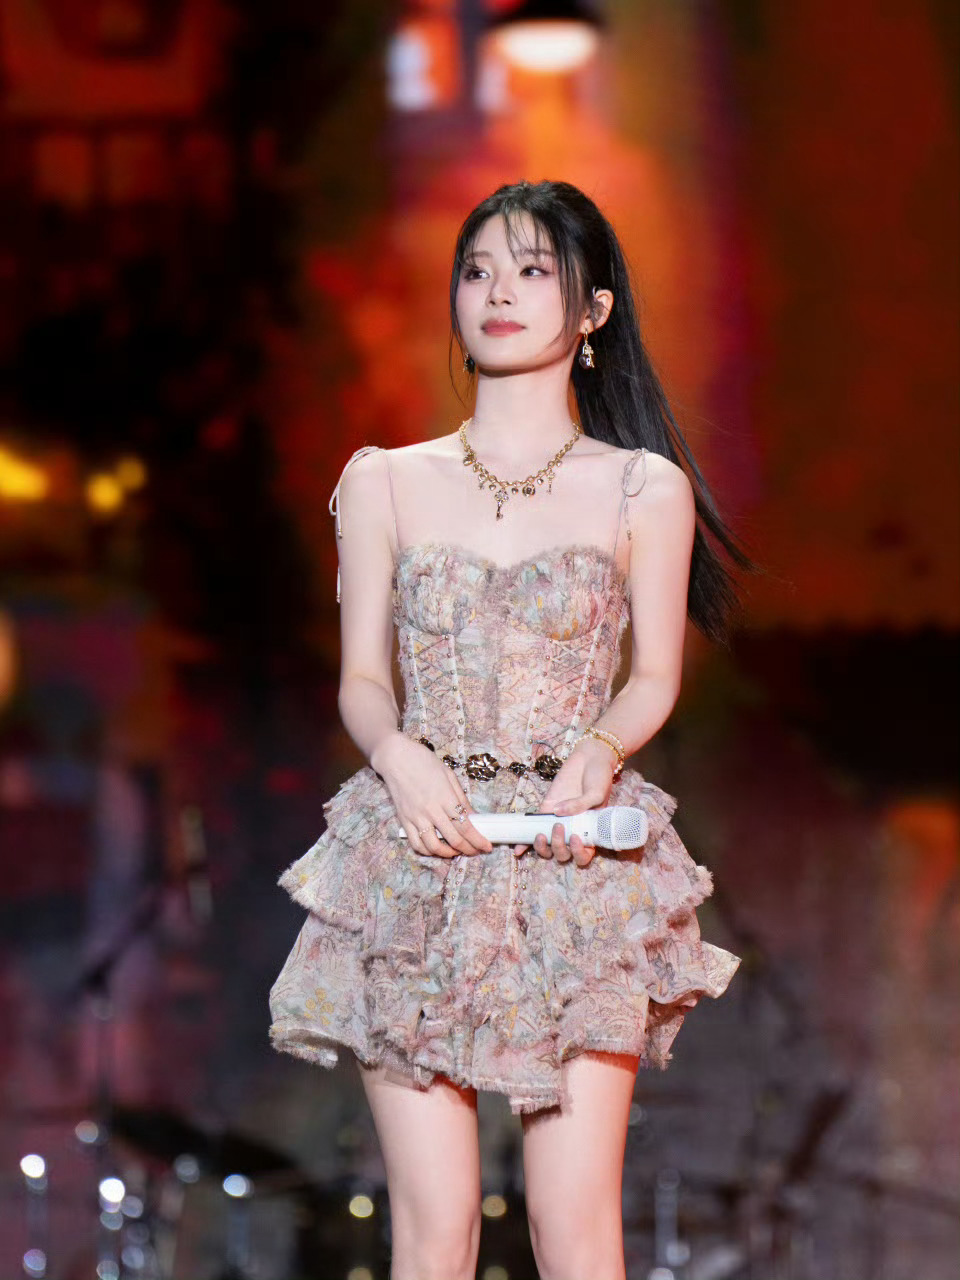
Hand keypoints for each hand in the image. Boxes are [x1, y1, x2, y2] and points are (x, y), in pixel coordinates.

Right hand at [371, 733, 493, 858]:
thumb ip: (461, 798)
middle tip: (475, 850)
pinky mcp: (404, 820)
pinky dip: (427, 851)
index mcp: (445, 797)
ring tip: (456, 852)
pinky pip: (416, 843)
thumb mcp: (449, 775)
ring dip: (448, 854)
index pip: (465, 826)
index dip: (478, 840)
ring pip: (434, 846)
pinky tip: (435, 849)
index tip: (486, 846)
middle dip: (468, 849)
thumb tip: (473, 816)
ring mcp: (416, 817)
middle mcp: (431, 810)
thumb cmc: (424, 762)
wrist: (396, 758)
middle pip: (454, 839)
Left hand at [513, 739, 616, 866]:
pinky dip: (525, 842)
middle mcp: (574, 830)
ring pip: (548, 847)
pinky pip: (534, 828)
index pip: (584, 854)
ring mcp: (559, 822)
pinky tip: (518, 850)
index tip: (575, 838)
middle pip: (563, 853)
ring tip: (541, 834)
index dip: (579, 853)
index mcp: (590, 831)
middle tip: (559, 828)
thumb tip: (558, 812)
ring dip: (543, 847)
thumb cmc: (599, 778)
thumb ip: (579, 805)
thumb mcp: (596, 793)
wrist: (590, 758)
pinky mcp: (545, 810)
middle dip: (558, 847)